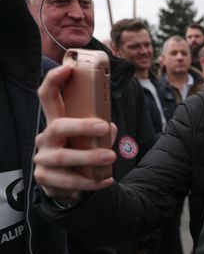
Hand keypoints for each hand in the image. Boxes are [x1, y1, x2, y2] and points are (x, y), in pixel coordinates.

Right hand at [34, 65, 116, 201]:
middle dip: (81, 126)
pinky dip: (91, 181)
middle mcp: (46, 137)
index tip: (68, 69)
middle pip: (57, 126)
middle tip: (104, 128)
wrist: (71, 185)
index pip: (48, 97)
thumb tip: (110, 127)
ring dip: (90, 157)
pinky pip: (69, 181)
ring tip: (111, 157)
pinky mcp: (45, 178)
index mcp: (56, 122)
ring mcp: (43, 158)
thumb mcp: (92, 139)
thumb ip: (102, 130)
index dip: (54, 80)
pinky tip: (106, 180)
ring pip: (63, 157)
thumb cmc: (82, 153)